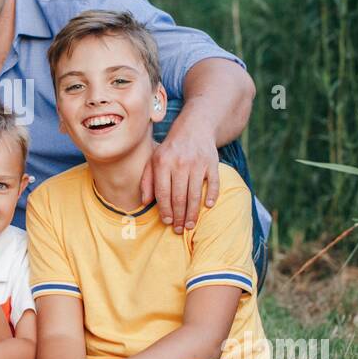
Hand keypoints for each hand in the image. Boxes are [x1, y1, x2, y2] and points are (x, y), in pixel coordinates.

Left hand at [142, 118, 219, 232]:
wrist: (194, 129)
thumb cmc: (170, 149)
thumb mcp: (153, 160)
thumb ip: (147, 181)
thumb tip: (145, 202)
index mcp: (163, 163)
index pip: (163, 193)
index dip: (165, 210)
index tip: (167, 222)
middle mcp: (180, 163)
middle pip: (179, 197)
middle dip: (179, 216)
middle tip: (179, 229)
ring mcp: (197, 163)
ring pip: (195, 193)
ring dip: (193, 212)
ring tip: (191, 225)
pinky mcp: (212, 163)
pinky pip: (213, 182)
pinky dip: (211, 195)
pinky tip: (208, 207)